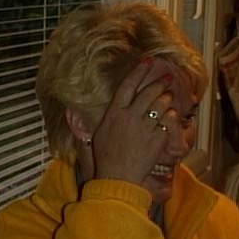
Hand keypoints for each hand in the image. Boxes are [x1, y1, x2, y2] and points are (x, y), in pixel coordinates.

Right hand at [91, 58, 174, 184]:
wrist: (117, 177)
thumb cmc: (104, 158)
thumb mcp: (95, 135)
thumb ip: (91, 120)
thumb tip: (68, 111)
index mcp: (114, 113)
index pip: (128, 85)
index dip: (139, 71)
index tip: (148, 61)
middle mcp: (130, 116)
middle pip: (149, 92)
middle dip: (160, 83)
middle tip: (167, 78)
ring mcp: (145, 126)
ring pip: (161, 104)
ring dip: (166, 99)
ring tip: (168, 97)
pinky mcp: (157, 138)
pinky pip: (168, 121)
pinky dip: (171, 117)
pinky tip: (170, 117)